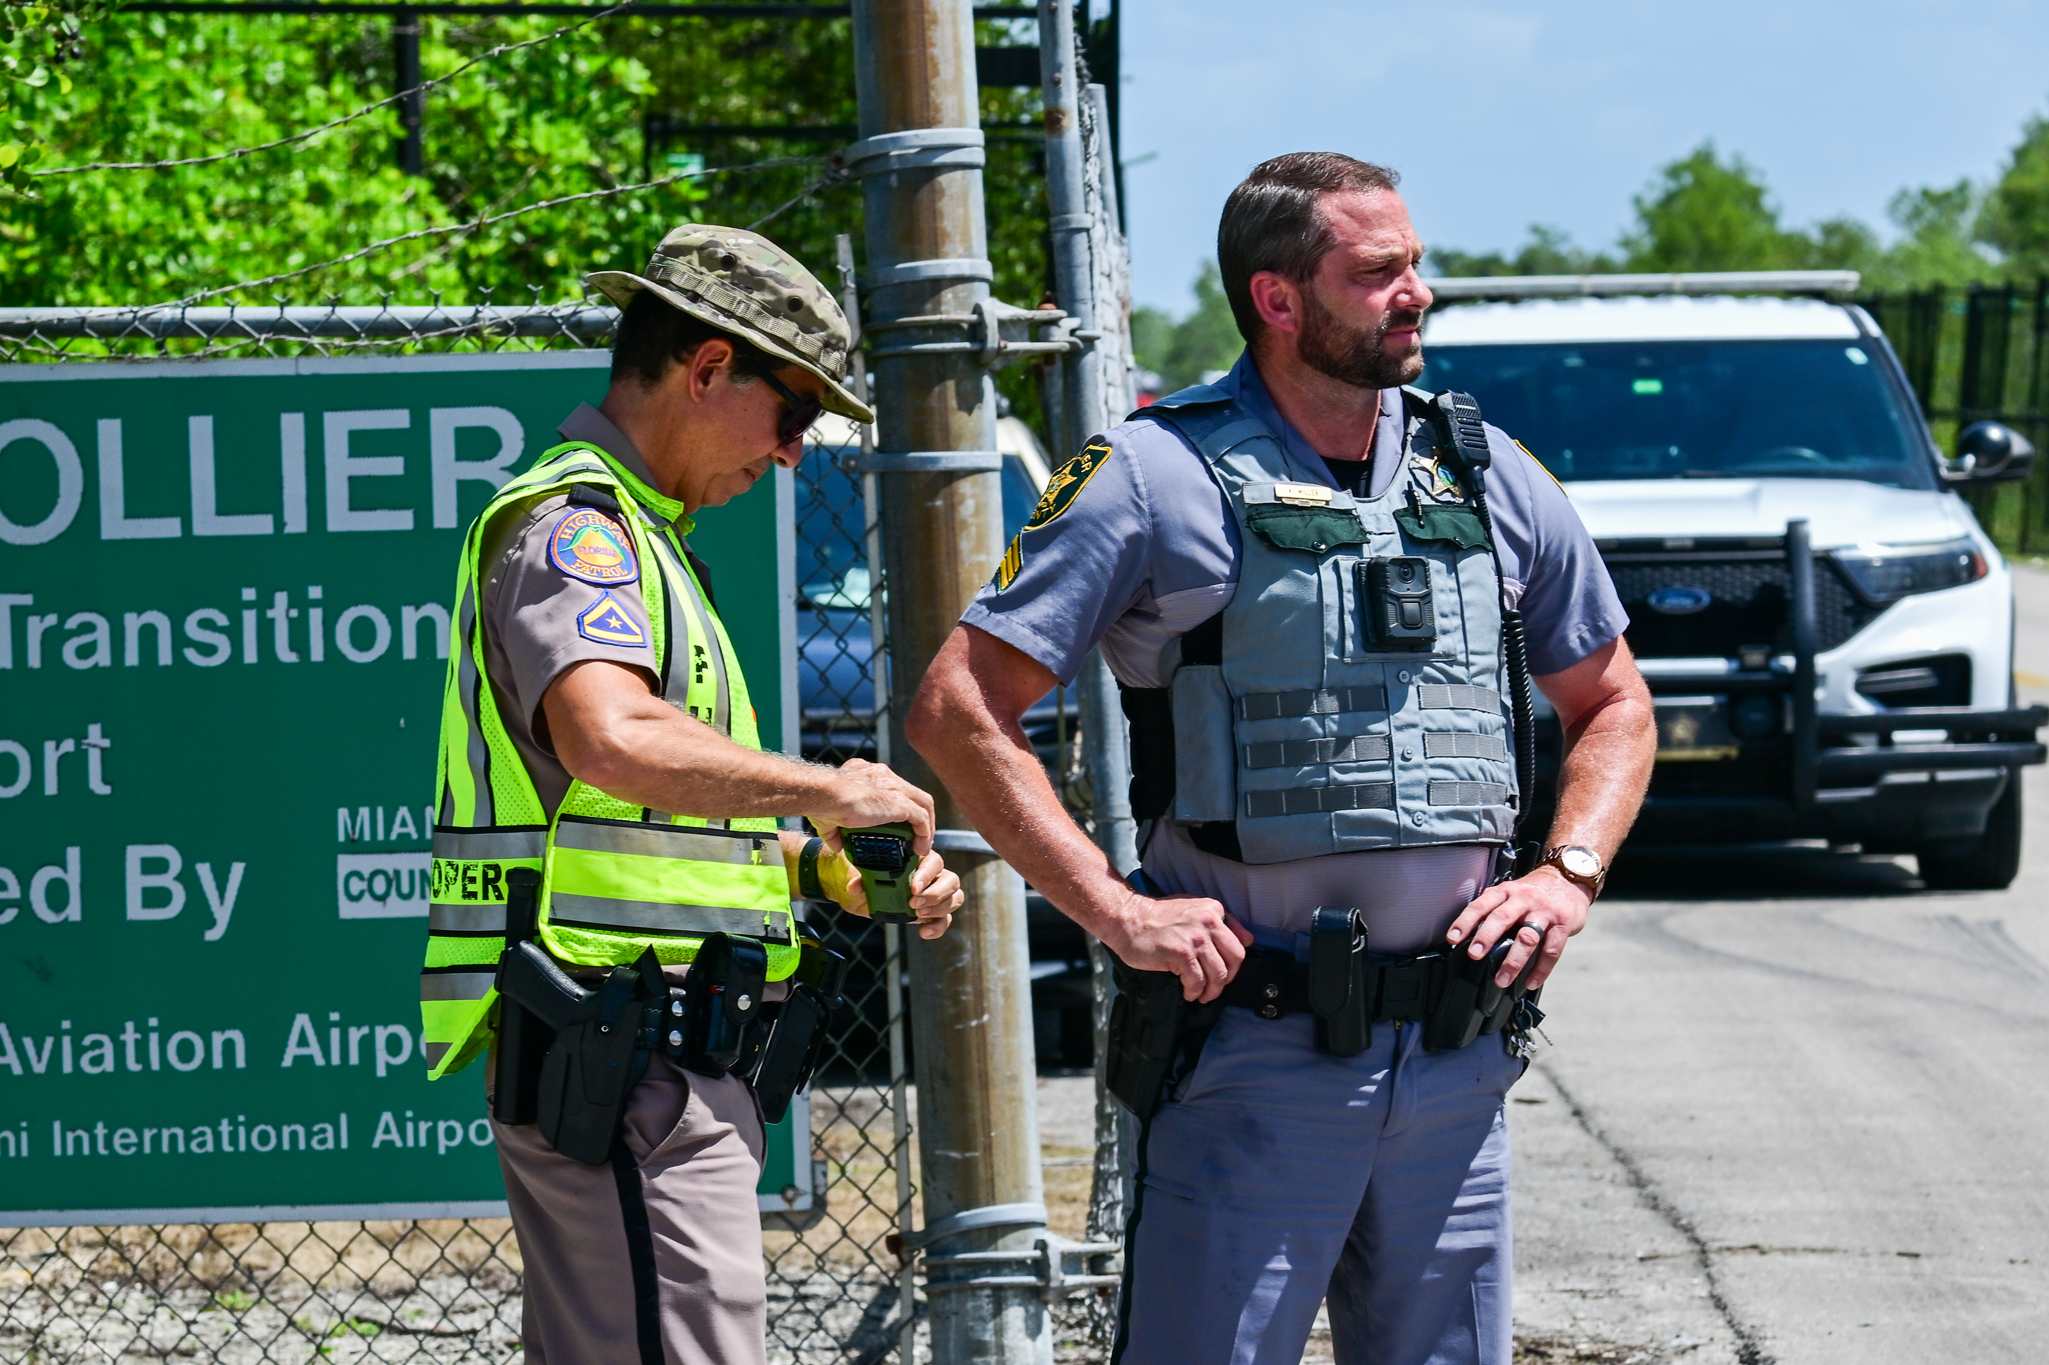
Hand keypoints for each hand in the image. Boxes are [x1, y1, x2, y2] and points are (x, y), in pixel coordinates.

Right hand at [805, 758, 937, 854]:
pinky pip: (921, 818)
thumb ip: (834, 832)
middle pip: (910, 792)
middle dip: (915, 813)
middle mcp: (884, 775)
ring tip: (921, 844)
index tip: (894, 820)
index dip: (896, 803)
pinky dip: (925, 833)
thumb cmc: (821, 802)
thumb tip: (837, 847)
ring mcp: (895, 787)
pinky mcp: (900, 802)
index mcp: (866, 774)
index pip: (890, 786)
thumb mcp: (827, 819)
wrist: (825, 794)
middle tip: (914, 833)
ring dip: (926, 824)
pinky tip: (921, 848)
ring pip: (922, 802)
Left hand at [819, 846, 962, 939]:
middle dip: (935, 894)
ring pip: (955, 898)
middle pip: (951, 880)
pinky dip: (938, 927)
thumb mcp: (864, 875)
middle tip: (914, 904)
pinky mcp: (933, 912)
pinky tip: (924, 932)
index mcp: (919, 859)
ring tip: (917, 915)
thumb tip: (855, 886)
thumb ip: (862, 878)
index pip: (933, 862)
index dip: (927, 875)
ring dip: (938, 909)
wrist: (865, 894)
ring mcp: (936, 894)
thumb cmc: (869, 877)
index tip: (913, 888)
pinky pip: (946, 919)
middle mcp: (932, 875)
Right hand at [1101, 891, 1252, 1003]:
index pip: (1238, 942)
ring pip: (1219, 974)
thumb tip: (1248, 939)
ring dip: (1212, 990)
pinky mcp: (1181, 953)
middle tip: (1215, 987)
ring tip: (1201, 994)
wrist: (1127, 919)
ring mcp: (1195, 938)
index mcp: (1213, 910)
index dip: (1232, 963)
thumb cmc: (1156, 917)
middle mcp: (1208, 921)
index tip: (1223, 972)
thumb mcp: (1192, 909)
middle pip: (1235, 959)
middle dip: (1227, 979)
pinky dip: (1194, 991)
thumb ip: (1220, 922)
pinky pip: (1198, 981)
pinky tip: (1188, 992)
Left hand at [1444, 866, 1591, 989]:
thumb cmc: (1534, 891)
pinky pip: (1552, 950)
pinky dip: (1541, 969)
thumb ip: (1494, 908)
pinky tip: (1531, 982)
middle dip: (1486, 937)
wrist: (1568, 879)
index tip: (1452, 938)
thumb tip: (1469, 935)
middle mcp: (1523, 899)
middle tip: (1474, 955)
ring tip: (1501, 980)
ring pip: (1527, 937)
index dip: (1465, 921)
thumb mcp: (1511, 892)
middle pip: (1502, 918)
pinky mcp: (1563, 924)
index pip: (1482, 905)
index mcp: (1506, 891)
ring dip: (1513, 961)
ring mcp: (1544, 912)